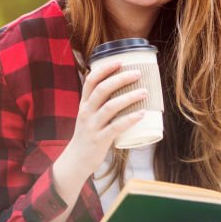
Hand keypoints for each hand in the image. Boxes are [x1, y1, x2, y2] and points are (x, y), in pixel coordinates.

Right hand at [57, 61, 147, 182]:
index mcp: (84, 104)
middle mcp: (86, 112)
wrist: (76, 160)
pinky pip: (116, 127)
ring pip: (110, 106)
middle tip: (138, 73)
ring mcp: (92, 126)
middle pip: (102, 89)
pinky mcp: (100, 139)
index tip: (120, 61)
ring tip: (145, 92)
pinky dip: (130, 119)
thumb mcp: (89, 116)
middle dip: (121, 78)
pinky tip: (142, 114)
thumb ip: (101, 105)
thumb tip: (125, 91)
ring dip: (129, 97)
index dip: (105, 68)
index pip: (91, 80)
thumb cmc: (88, 136)